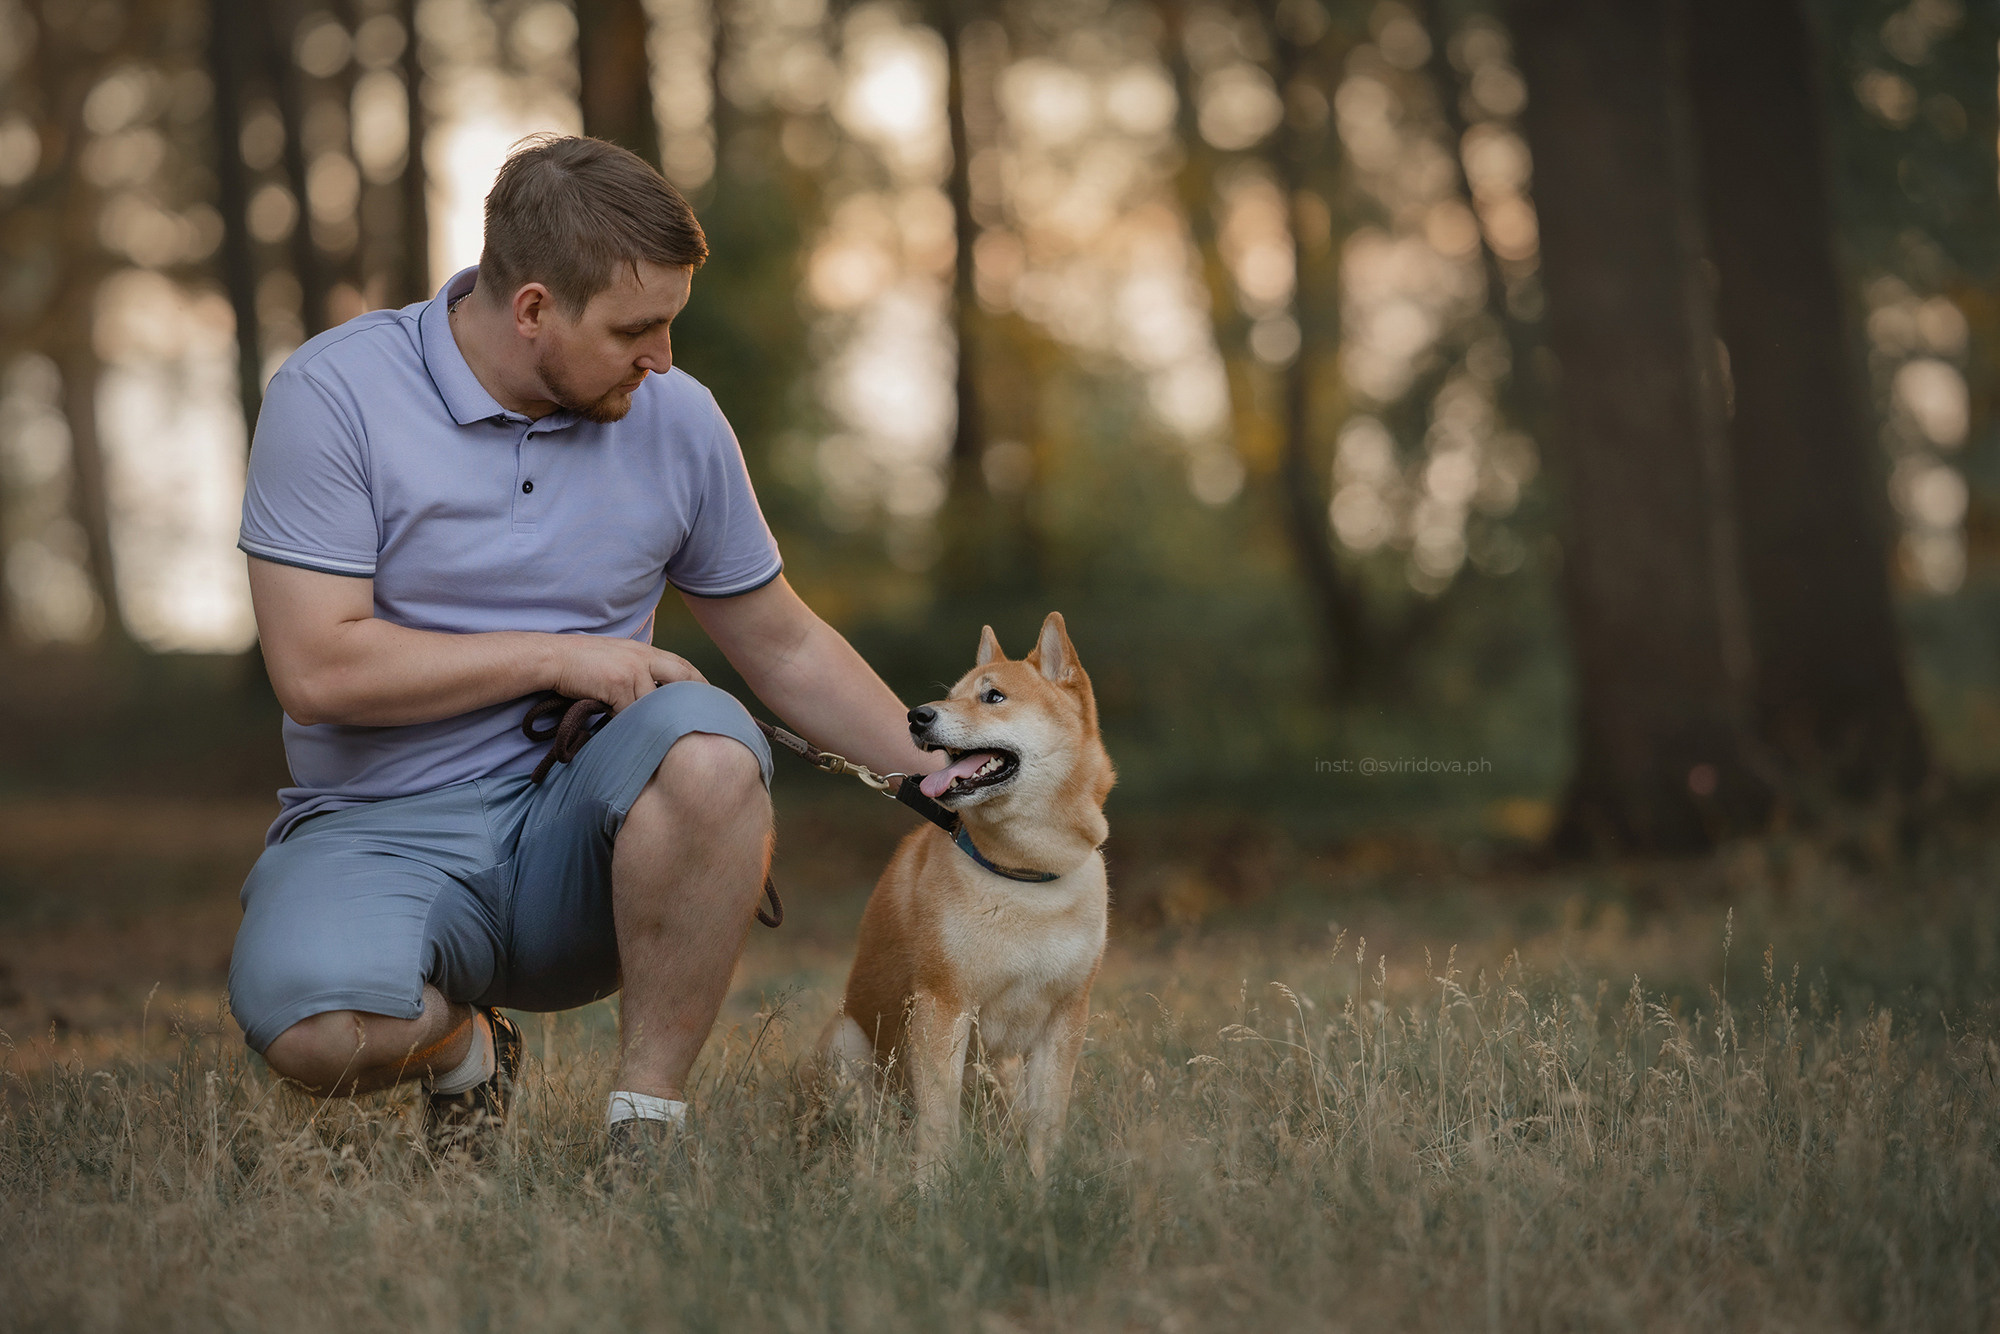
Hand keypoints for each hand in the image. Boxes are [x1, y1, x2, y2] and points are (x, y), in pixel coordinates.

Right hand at [549, 634, 706, 710]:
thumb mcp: (618, 658)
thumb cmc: (582, 662)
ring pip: (656, 702)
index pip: (683, 665)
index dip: (700, 682)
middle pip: (682, 679)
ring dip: (656, 718)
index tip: (712, 698)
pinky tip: (624, 724)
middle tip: (705, 719)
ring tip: (661, 731)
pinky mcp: (619, 684)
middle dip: (695, 699)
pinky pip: (632, 711)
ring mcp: (633, 670)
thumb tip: (656, 695)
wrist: (553, 657)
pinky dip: (629, 721)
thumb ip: (639, 669)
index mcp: (645, 650)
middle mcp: (643, 657)